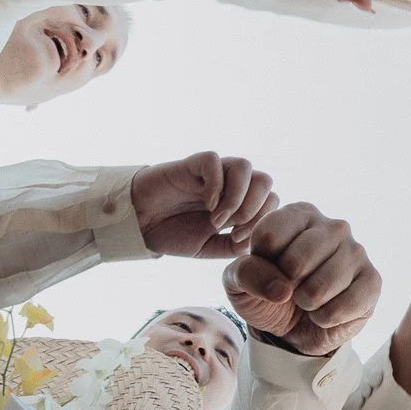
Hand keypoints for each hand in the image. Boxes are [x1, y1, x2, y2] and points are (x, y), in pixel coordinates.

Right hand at [132, 153, 278, 257]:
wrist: (139, 224)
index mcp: (239, 202)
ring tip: (218, 218)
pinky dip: (216, 184)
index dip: (263, 220)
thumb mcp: (209, 248)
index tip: (238, 238)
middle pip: (265, 181)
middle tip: (234, 228)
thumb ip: (233, 246)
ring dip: (238, 197)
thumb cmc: (173, 233)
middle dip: (256, 209)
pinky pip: (214, 161)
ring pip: (245, 167)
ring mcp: (212, 173)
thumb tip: (256, 241)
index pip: (271, 200)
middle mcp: (229, 184)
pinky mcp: (191, 164)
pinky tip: (207, 205)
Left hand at [222, 202, 379, 355]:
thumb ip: (246, 273)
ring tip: (308, 301)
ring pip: (319, 288)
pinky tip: (326, 312)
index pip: (269, 235)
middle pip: (296, 261)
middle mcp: (333, 226)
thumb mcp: (238, 282)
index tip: (267, 269)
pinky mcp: (372, 281)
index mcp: (299, 214)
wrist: (293, 328)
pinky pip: (344, 306)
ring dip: (305, 305)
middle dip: (285, 286)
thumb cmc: (267, 293)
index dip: (261, 263)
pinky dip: (326, 318)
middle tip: (290, 288)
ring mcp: (356, 252)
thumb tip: (283, 289)